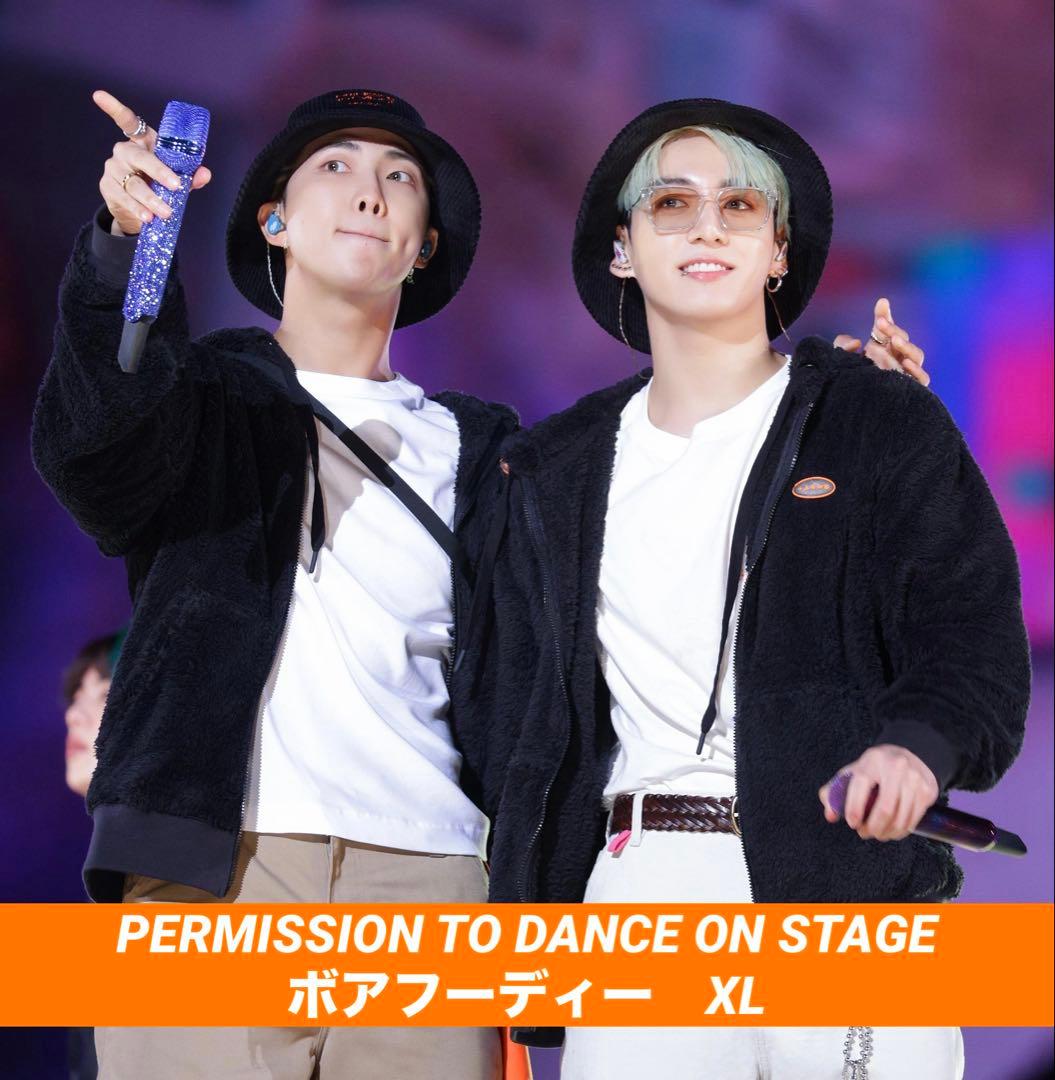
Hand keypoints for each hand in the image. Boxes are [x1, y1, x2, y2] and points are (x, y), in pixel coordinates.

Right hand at [93, 90, 211, 235]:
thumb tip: (205, 173)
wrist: (139, 210)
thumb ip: (190, 175)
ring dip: (151, 199)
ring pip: (133, 183)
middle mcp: (124, 152)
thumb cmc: (158, 184)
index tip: (99, 95)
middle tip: (176, 186)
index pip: (127, 121)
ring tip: (165, 212)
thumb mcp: (176, 178)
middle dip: (159, 171)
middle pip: (139, 157)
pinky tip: (147, 217)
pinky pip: (124, 198)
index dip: (114, 108)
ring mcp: (114, 169)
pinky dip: (138, 209)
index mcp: (141, 142)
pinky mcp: (108, 187)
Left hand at [818, 744, 938, 840]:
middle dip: (873, 827)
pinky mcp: (927, 791)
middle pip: (885, 808)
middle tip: (864, 833)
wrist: (909, 755)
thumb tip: (831, 815)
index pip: (861, 786)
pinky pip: (913, 819)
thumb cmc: (875, 769)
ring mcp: (914, 779)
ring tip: (877, 834)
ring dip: (887, 833)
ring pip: (901, 818)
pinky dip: (900, 831)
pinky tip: (892, 832)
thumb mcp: (854, 772)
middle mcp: (895, 768)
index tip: (852, 823)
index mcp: (872, 761)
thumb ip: (835, 792)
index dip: (854, 808)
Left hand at [834, 298, 928, 387]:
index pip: (888, 329)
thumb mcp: (842, 358)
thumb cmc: (849, 377)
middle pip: (902, 340)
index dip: (885, 316)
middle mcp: (896, 358)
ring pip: (916, 356)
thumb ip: (844, 345)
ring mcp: (905, 372)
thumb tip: (856, 342)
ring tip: (894, 340)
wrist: (850, 401)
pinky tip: (905, 362)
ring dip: (906, 346)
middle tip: (879, 323)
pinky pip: (922, 378)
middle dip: (892, 329)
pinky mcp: (910, 387)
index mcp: (883, 348)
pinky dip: (917, 370)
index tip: (880, 305)